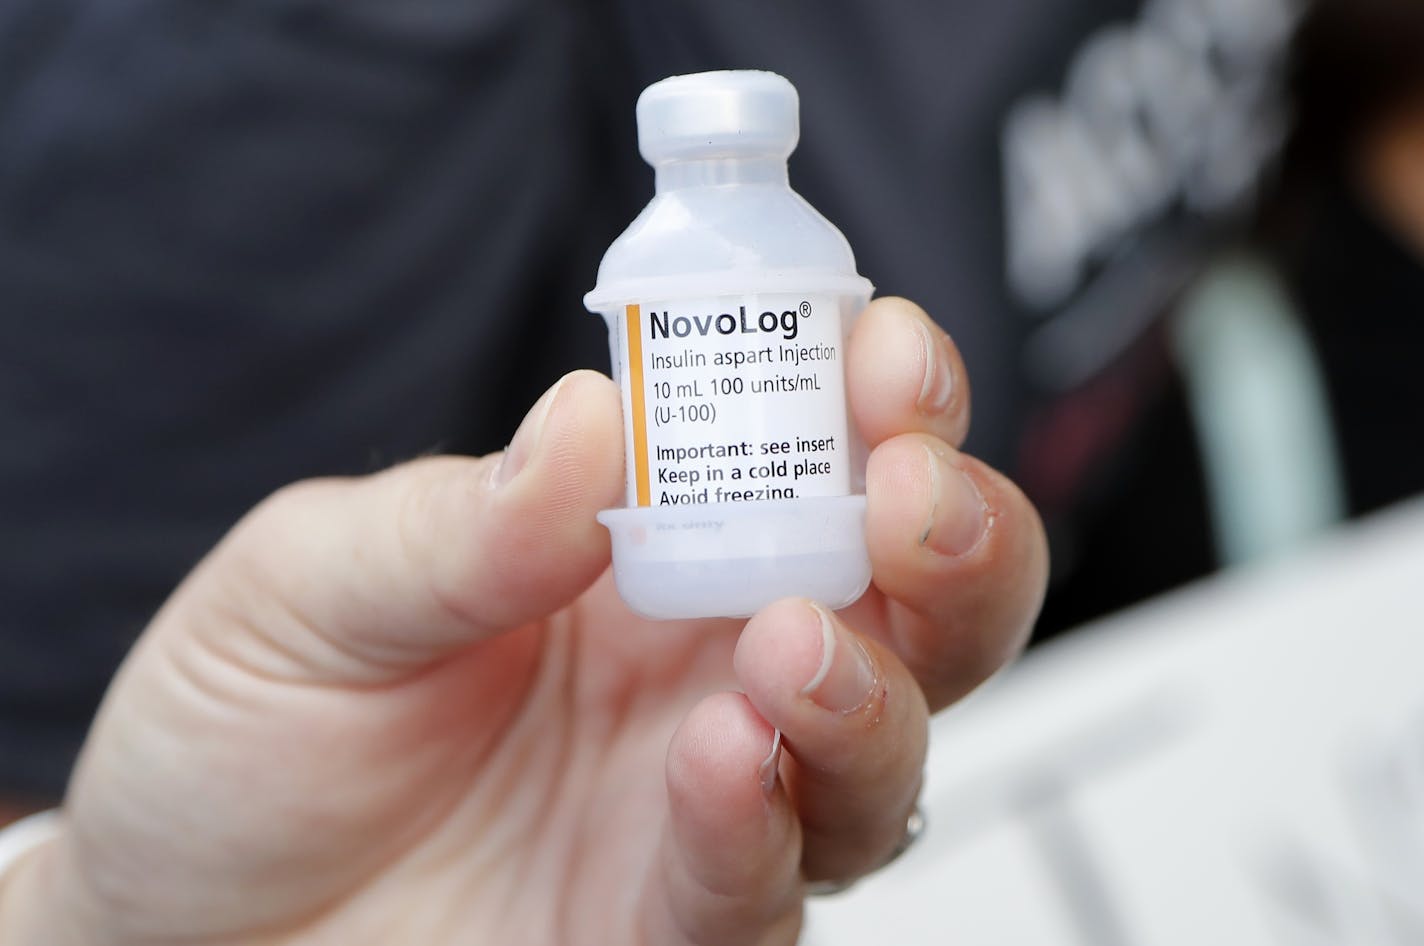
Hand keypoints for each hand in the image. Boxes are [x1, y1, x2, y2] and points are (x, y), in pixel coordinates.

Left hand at [0, 298, 1046, 944]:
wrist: (187, 911)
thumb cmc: (249, 728)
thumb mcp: (312, 586)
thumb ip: (455, 524)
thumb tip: (589, 421)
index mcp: (643, 550)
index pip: (814, 454)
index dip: (880, 397)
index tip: (881, 355)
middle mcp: (706, 669)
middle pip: (916, 603)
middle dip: (956, 538)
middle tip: (907, 495)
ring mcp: (704, 803)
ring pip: (887, 750)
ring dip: (876, 686)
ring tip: (786, 645)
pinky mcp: (671, 927)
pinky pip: (766, 883)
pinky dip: (765, 819)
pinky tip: (724, 760)